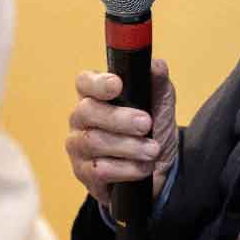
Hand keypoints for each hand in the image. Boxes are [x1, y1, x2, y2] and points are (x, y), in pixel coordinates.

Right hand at [65, 58, 177, 206]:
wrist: (158, 166)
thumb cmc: (152, 127)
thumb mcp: (160, 101)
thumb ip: (157, 81)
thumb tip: (156, 66)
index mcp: (95, 95)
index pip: (84, 82)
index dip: (97, 83)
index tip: (118, 85)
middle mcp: (80, 119)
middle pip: (86, 112)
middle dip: (119, 118)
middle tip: (146, 123)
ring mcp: (79, 147)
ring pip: (93, 142)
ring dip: (129, 146)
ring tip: (153, 149)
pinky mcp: (85, 174)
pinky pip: (99, 171)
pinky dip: (127, 169)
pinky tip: (144, 167)